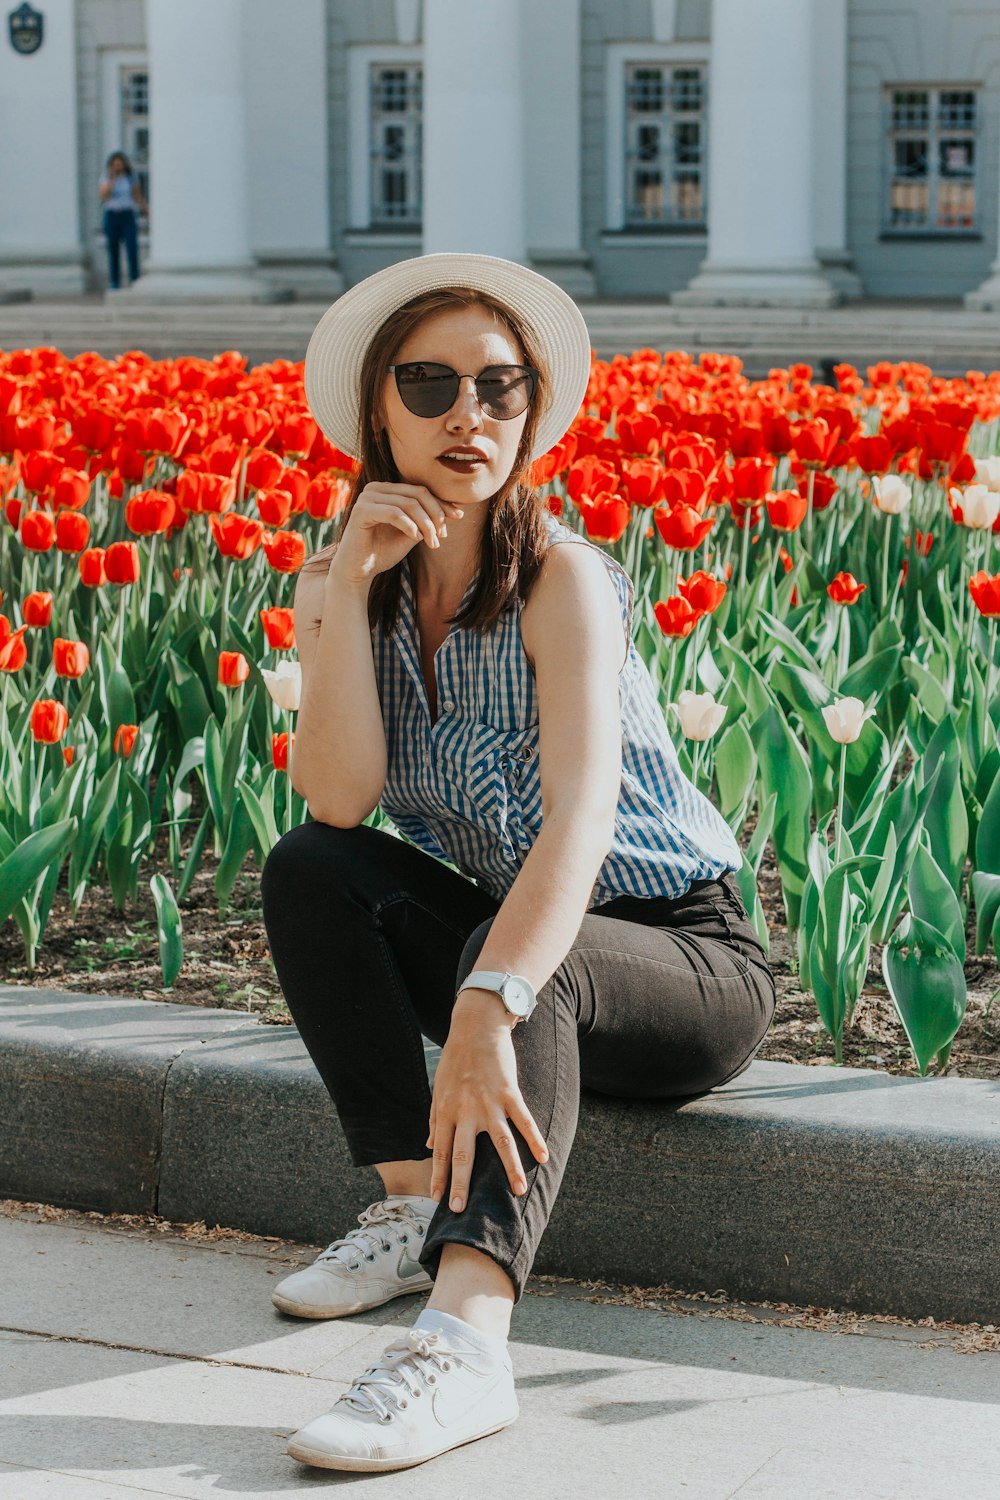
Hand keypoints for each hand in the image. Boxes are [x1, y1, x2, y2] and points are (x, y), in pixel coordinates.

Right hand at [330, 481, 463, 586]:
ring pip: (408, 504)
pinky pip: (394, 513)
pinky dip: (409, 526)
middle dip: (435, 514)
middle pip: (417, 494)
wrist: (358, 571)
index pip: (421, 491)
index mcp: (387, 490)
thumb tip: (453, 510)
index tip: (459, 517)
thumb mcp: (411, 533)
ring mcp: (367, 497)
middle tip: (442, 535)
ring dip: (425, 524)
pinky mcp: (361, 511)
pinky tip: (416, 539)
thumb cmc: (382, 552)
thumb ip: (426, 519)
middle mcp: (376, 488)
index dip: (441, 503)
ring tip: (432, 543)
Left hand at [426, 994, 548, 1210]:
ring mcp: (489, 1103)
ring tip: (518, 1192)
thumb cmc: (455, 1059)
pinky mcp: (510, 1092)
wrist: (476, 1027)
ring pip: (501, 1143)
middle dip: (461, 1184)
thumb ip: (434, 1120)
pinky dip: (535, 1139)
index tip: (438, 1199)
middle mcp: (466, 1111)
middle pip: (463, 1154)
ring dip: (510, 1170)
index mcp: (446, 1111)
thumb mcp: (438, 1089)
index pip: (440, 1151)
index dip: (438, 1176)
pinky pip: (524, 1120)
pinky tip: (544, 1157)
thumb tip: (428, 1146)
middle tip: (460, 1210)